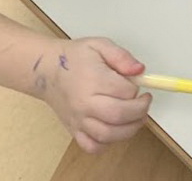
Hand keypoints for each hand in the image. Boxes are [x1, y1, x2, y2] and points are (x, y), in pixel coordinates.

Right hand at [33, 38, 150, 153]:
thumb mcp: (100, 45)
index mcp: (93, 80)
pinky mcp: (74, 130)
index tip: (139, 83)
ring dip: (129, 129)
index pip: (125, 91)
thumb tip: (140, 70)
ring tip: (136, 117)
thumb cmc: (75, 57)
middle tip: (145, 102)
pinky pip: (92, 146)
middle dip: (139, 110)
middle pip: (118, 115)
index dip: (138, 88)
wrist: (46, 70)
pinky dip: (107, 143)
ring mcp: (78, 120)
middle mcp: (84, 103)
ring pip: (108, 135)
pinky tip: (115, 129)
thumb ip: (121, 56)